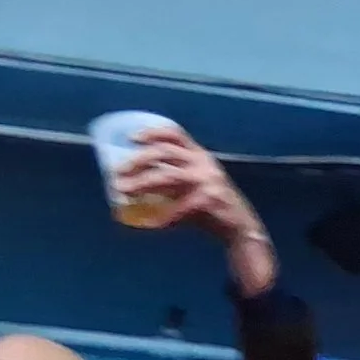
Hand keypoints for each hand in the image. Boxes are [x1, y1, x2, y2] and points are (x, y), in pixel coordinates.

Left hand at [110, 128, 277, 296]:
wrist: (241, 227)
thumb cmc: (212, 206)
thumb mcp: (193, 184)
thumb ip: (172, 178)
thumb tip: (135, 180)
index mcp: (199, 154)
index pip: (174, 133)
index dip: (151, 132)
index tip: (131, 139)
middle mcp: (203, 162)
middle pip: (164, 151)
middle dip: (137, 160)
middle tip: (118, 172)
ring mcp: (207, 180)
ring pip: (167, 175)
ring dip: (141, 183)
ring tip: (123, 191)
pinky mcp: (209, 200)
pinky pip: (178, 208)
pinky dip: (162, 217)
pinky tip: (150, 225)